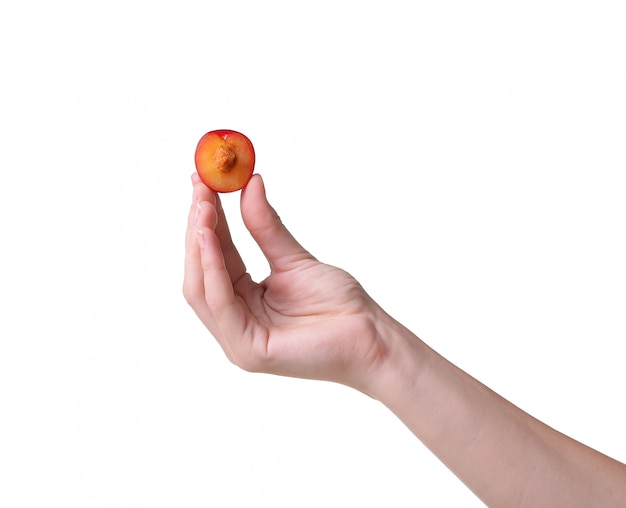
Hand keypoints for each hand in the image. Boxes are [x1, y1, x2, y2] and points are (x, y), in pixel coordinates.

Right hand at [183, 174, 387, 391]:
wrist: (371, 336)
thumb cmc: (339, 305)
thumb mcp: (294, 259)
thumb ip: (266, 227)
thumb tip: (251, 183)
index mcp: (244, 302)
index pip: (216, 257)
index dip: (206, 220)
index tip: (202, 182)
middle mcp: (235, 321)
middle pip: (200, 273)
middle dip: (197, 228)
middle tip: (200, 188)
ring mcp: (238, 340)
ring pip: (202, 289)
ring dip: (199, 246)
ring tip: (203, 207)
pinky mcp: (248, 350)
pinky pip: (221, 304)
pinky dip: (213, 270)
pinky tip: (211, 239)